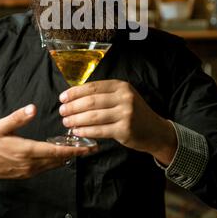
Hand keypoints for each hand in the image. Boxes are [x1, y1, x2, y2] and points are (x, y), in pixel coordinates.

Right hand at [0, 104, 96, 182]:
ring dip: (68, 157)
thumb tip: (33, 108)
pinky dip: (57, 161)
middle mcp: (31, 164)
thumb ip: (18, 117)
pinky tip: (63, 154)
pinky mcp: (27, 173)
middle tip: (93, 147)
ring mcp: (29, 171)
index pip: (55, 152)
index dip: (74, 150)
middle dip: (76, 153)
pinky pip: (47, 168)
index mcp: (26, 151)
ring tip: (82, 149)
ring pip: (54, 165)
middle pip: (59, 160)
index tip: (88, 147)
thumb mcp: (1, 126)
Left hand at [59, 80, 176, 165]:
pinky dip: (85, 131)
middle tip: (62, 111)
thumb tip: (75, 97)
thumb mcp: (123, 97)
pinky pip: (99, 130)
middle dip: (72, 107)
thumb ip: (104, 94)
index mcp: (121, 86)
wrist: (155, 130)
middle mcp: (124, 98)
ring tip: (66, 122)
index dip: (75, 92)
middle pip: (91, 101)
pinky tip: (77, 131)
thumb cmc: (134, 112)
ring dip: (76, 120)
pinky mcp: (124, 130)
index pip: (93, 87)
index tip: (63, 97)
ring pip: (93, 116)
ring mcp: (125, 114)